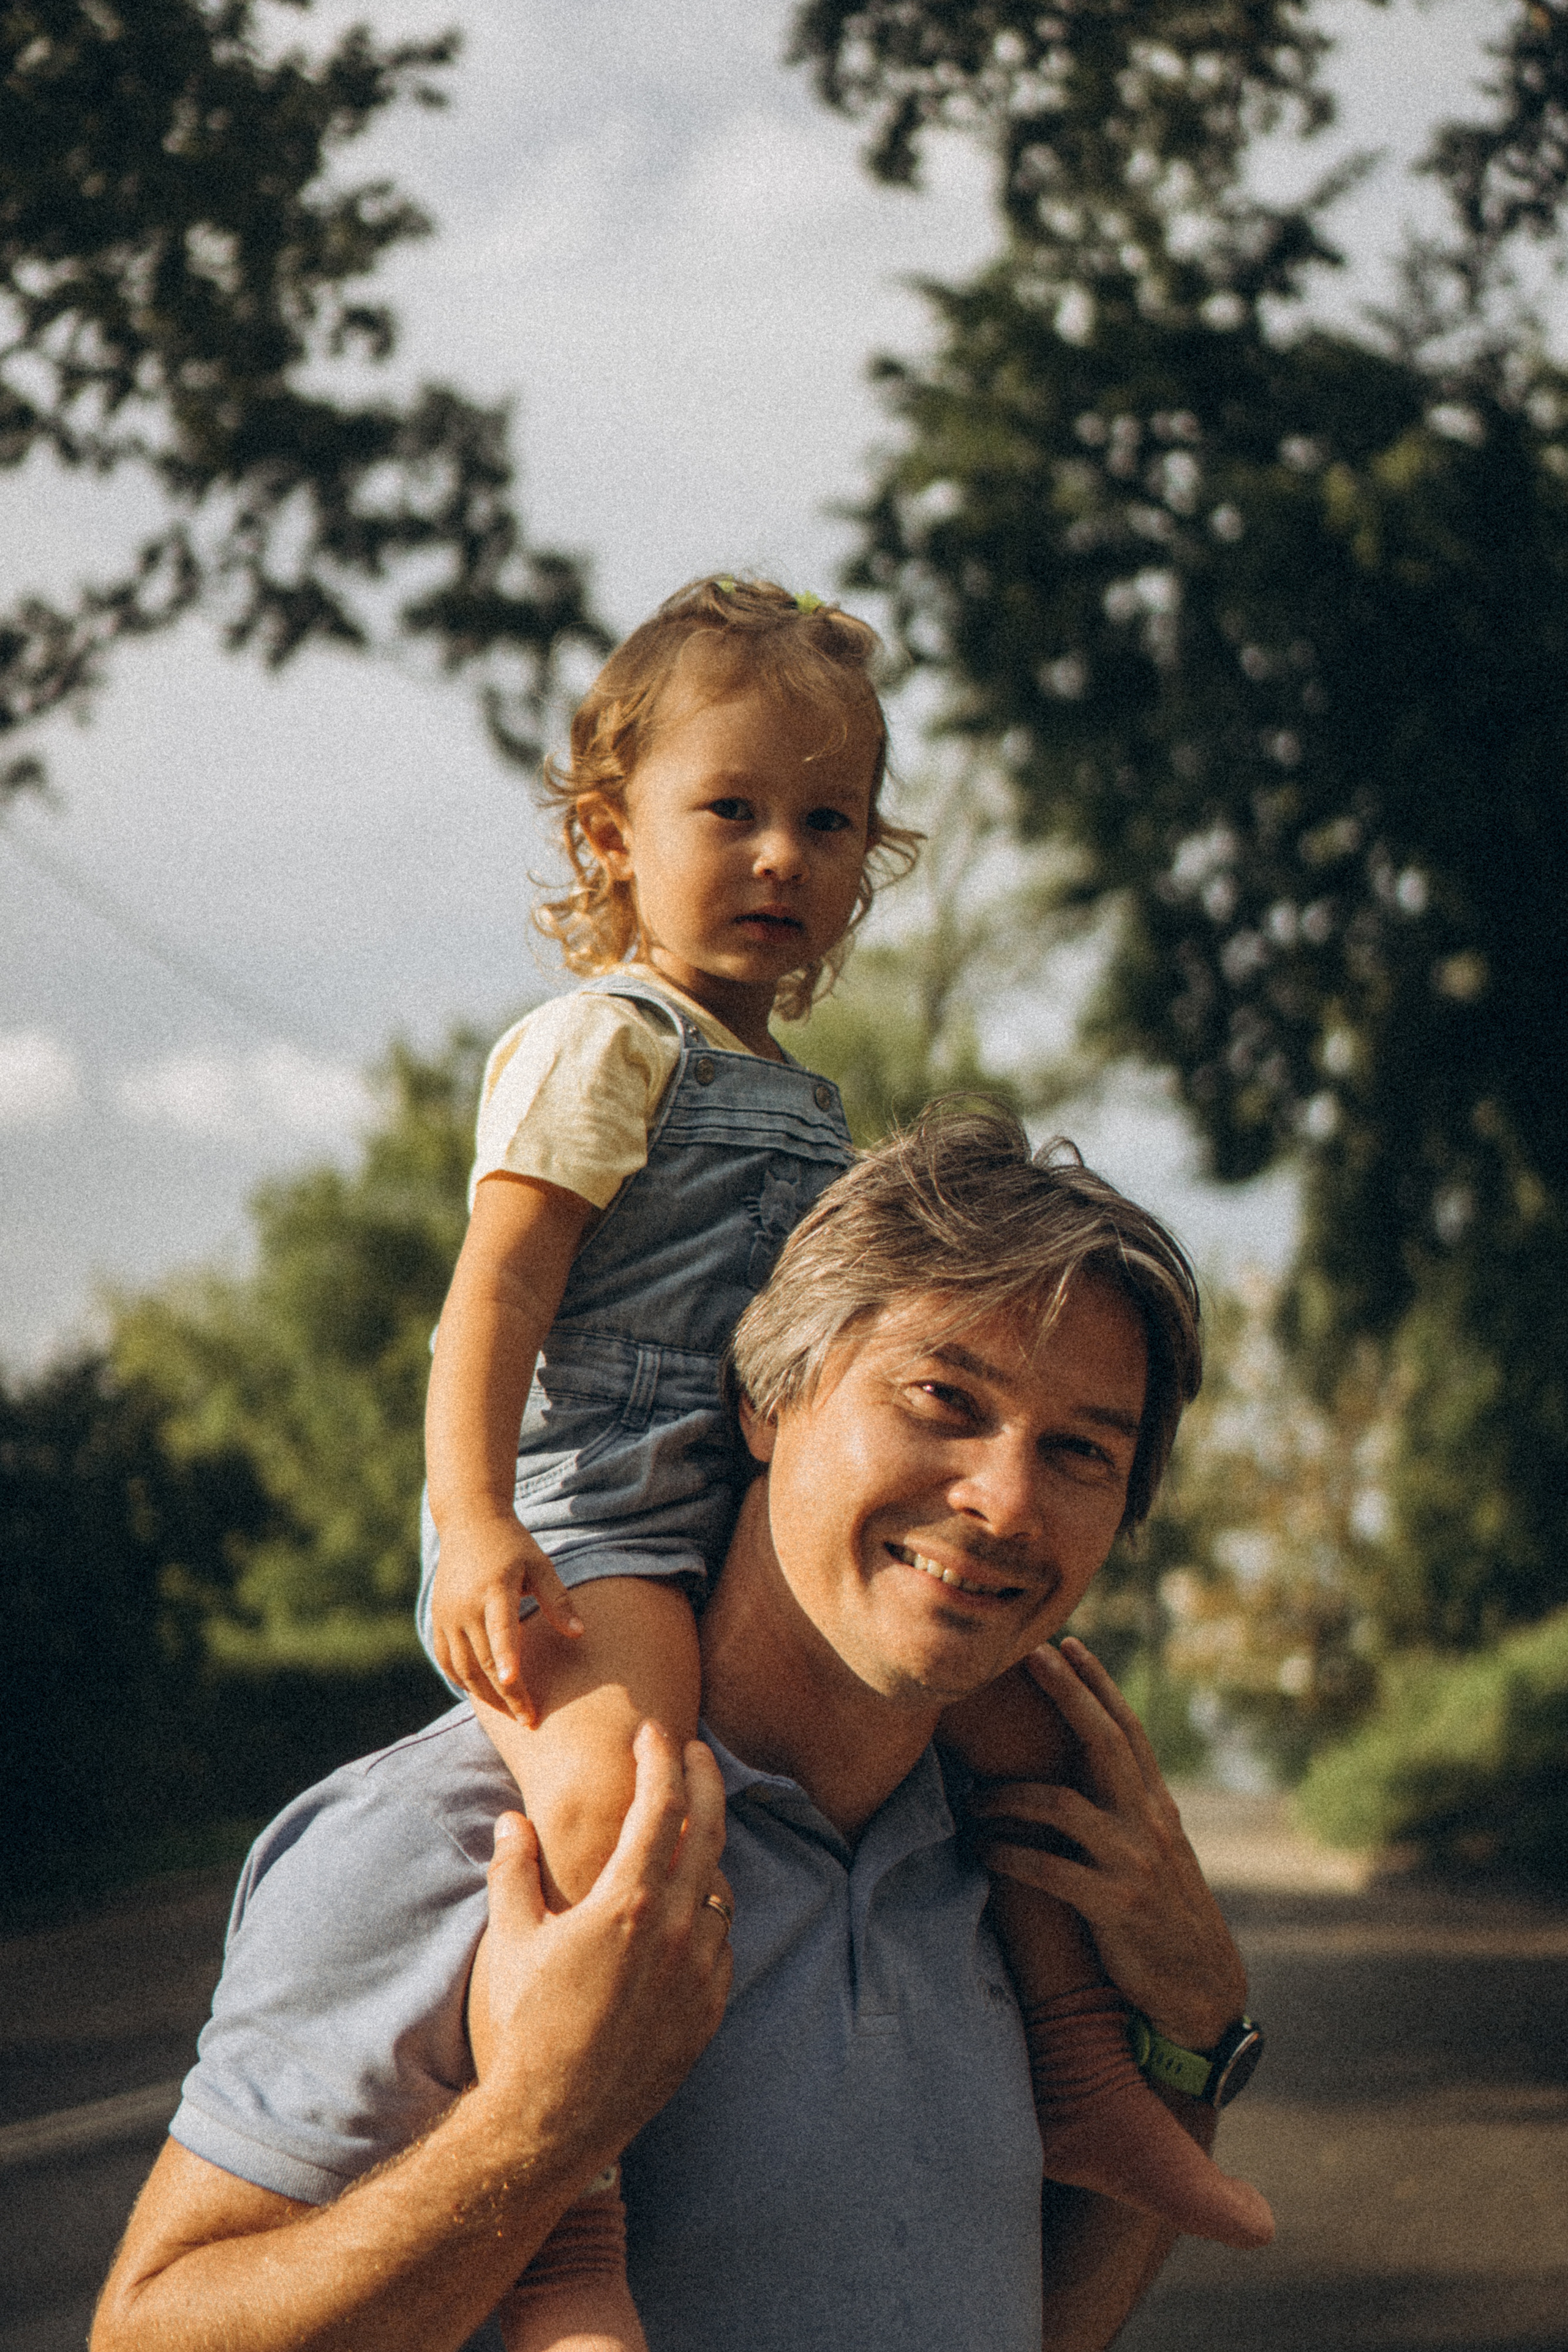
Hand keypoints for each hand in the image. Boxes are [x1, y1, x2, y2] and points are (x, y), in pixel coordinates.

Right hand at [430, 1515, 584, 1724]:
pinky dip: (463, 1681)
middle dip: (506, 1694)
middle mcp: (465, 1606)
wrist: (469, 1522)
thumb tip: (579, 1633)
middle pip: (483, 1661)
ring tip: (510, 1714)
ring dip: (485, 1695)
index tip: (513, 1684)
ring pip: (463, 1668)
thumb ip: (558, 1599)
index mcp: (494, 1589)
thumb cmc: (513, 1545)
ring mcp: (447, 1615)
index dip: (506, 1659)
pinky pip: (447, 1661)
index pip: (500, 1631)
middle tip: (529, 1720)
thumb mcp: (540, 1565)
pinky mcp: (437, 1620)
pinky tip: (482, 1693)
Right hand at [470, 1722, 732, 2166]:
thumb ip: (514, 1870)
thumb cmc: (529, 2024)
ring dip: (707, 1849)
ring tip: (687, 1829)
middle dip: (704, 1777)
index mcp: (627, 1901)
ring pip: (720, 1884)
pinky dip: (709, 1910)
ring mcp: (701, 1969)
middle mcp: (675, 1927)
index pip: (661, 1804)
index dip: (660, 1759)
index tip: (655, 1732)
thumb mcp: (513, 1938)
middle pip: (709, 1827)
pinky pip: (722, 1939)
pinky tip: (688, 1905)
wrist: (558, 2116)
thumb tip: (513, 1820)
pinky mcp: (711, 2006)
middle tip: (694, 1750)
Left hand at [969, 1637, 1246, 2048]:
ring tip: (972, 1800)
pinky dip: (1010, 1855)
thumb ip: (1125, 1812)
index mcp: (1157, 1808)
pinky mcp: (1114, 1905)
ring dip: (1008, 1796)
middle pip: (1104, 1742)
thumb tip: (1080, 1771)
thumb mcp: (1156, 1853)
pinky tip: (983, 1851)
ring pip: (1062, 1805)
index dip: (1100, 1685)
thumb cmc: (1165, 1917)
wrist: (1201, 1989)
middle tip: (1031, 1657)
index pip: (1128, 1731)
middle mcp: (1149, 1824)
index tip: (1070, 1644)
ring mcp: (1133, 1863)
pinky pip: (1050, 1869)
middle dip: (1068, 1695)